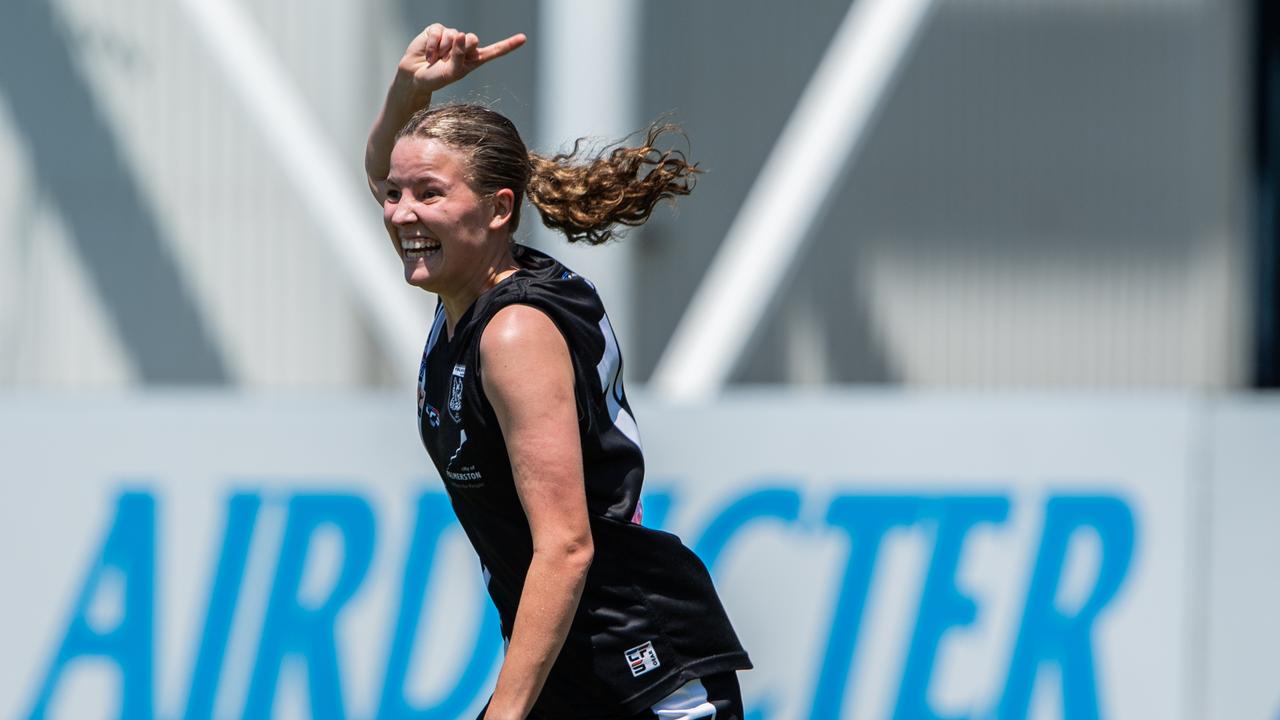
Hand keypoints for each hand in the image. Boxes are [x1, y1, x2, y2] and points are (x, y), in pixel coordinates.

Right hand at [398, 24, 525, 93]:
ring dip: (443, 50)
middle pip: (473, 39)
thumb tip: (461, 35)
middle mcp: (465, 46)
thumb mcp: (452, 72)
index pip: (494, 51)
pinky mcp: (437, 30)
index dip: (508, 44)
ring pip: (455, 35)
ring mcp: (452, 37)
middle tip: (448, 60)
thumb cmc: (436, 78)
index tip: (523, 38)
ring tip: (435, 60)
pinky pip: (439, 32)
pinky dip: (433, 45)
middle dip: (461, 49)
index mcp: (474, 59)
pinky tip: (428, 54)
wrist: (415, 77)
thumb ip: (460, 56)